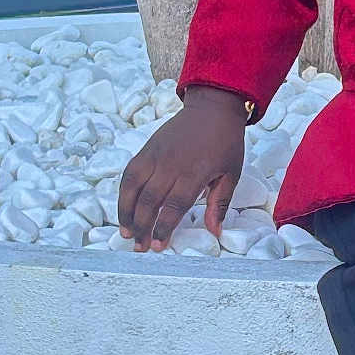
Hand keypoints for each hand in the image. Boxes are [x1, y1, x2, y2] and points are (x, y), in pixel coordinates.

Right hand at [118, 87, 248, 250]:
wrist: (212, 108)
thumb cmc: (225, 142)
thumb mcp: (231, 173)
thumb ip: (219, 203)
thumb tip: (215, 232)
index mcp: (194, 172)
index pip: (174, 206)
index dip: (164, 227)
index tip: (159, 246)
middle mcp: (171, 164)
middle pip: (149, 201)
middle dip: (142, 227)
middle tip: (140, 247)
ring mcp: (155, 155)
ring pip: (132, 187)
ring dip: (126, 212)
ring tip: (126, 233)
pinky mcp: (146, 149)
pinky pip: (129, 173)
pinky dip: (124, 193)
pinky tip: (124, 209)